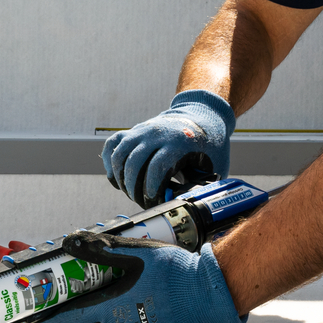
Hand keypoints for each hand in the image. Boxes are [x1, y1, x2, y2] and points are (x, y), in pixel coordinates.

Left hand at [29, 231, 245, 322]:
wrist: (211, 293)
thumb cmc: (173, 272)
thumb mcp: (136, 254)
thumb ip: (101, 250)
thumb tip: (70, 241)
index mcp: (111, 309)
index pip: (71, 317)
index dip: (51, 320)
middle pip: (99, 317)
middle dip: (102, 303)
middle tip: (118, 285)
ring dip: (124, 311)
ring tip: (145, 291)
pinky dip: (141, 321)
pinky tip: (157, 304)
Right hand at [103, 90, 235, 208]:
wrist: (202, 115)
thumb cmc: (209, 146)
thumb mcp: (212, 165)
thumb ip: (200, 185)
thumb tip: (185, 207)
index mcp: (178, 142)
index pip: (156, 168)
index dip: (152, 190)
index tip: (154, 202)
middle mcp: (157, 134)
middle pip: (134, 163)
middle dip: (134, 188)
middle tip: (141, 201)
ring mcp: (142, 130)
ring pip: (120, 156)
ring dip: (121, 179)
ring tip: (129, 192)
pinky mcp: (134, 131)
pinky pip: (112, 145)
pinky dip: (110, 162)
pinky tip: (115, 177)